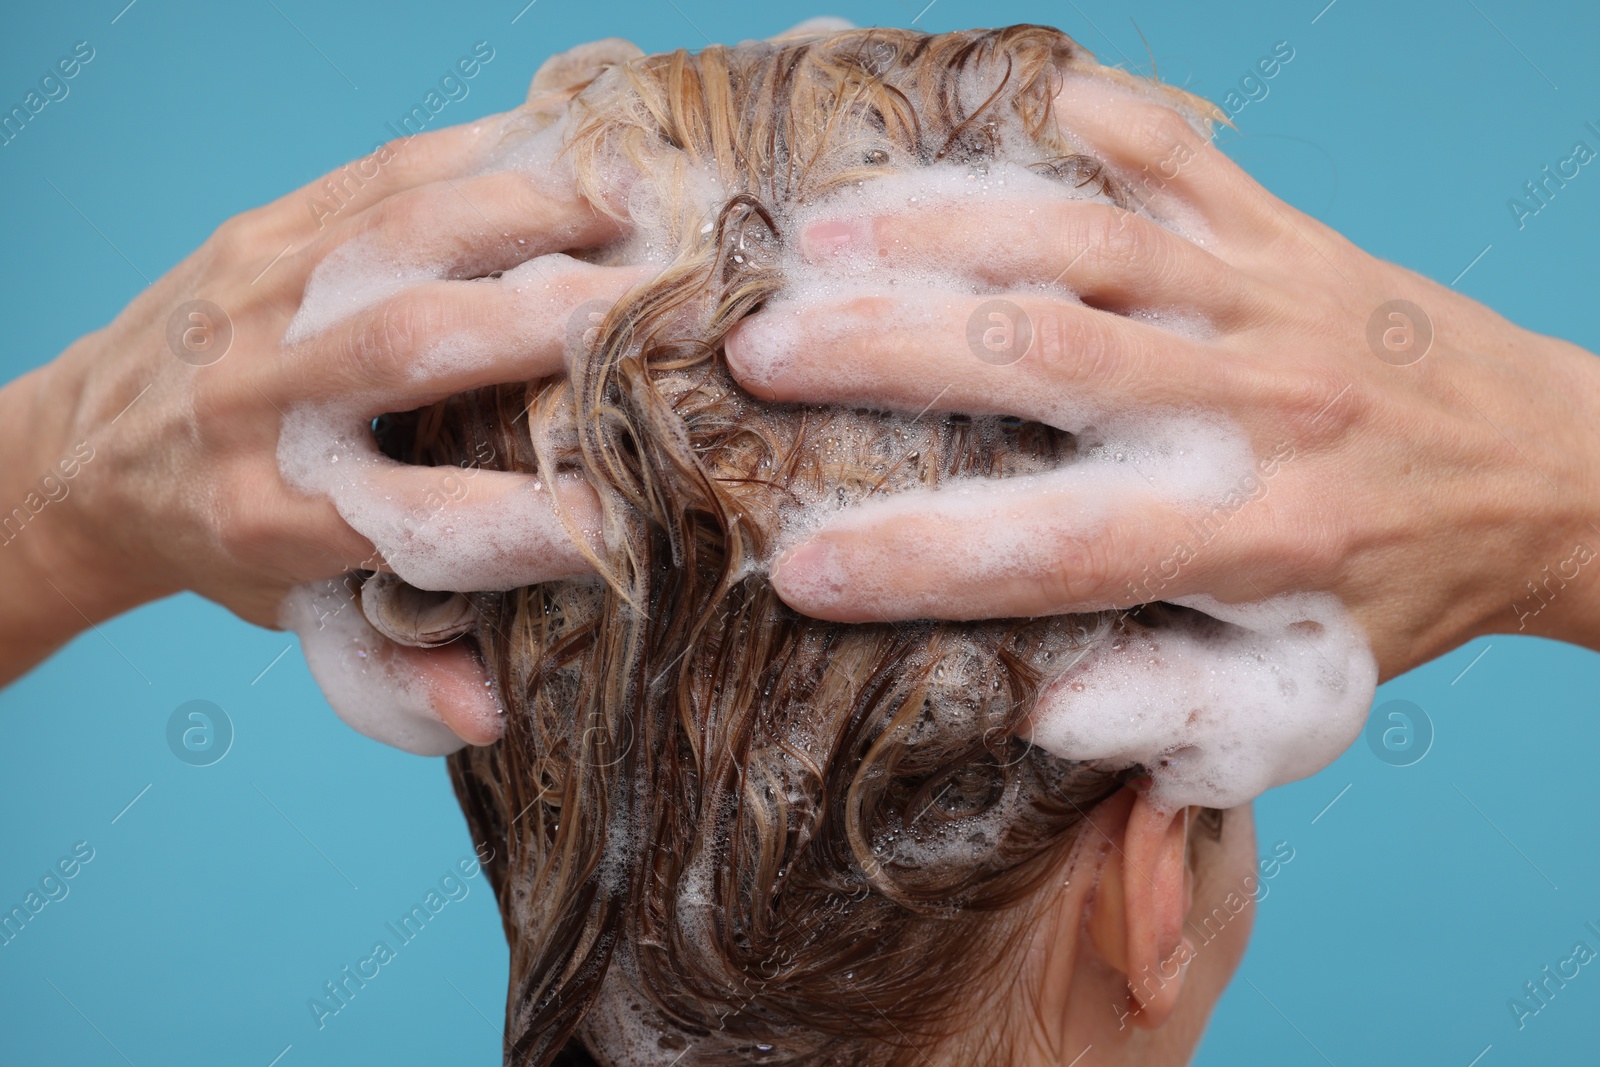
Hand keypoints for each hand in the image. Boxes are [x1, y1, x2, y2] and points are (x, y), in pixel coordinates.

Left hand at [0, 41, 643, 698]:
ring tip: (635, 212)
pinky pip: (379, 178)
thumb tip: (493, 714)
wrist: (80, 452)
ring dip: (531, 217)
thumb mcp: (295, 618)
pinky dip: (481, 158)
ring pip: (401, 243)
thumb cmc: (219, 543)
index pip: (424, 525)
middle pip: (417, 353)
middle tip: (674, 313)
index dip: (537, 524)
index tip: (639, 516)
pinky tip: (562, 152)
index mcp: (279, 518)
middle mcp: (262, 402)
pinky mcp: (262, 231)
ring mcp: (259, 302)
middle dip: (557, 328)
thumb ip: (394, 667)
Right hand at [724, 69, 1599, 680]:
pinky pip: (1177, 156)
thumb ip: (1174, 714)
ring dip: (940, 231)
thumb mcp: (1307, 693)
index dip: (918, 562)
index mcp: (1258, 540)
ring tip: (822, 236)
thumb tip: (1033, 712)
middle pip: (1045, 359)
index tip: (800, 567)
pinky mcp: (1288, 233)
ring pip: (1085, 245)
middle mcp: (1258, 407)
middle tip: (761, 351)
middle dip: (886, 352)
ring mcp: (1271, 302)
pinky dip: (1082, 124)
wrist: (1564, 477)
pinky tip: (981, 115)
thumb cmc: (1408, 593)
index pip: (1054, 552)